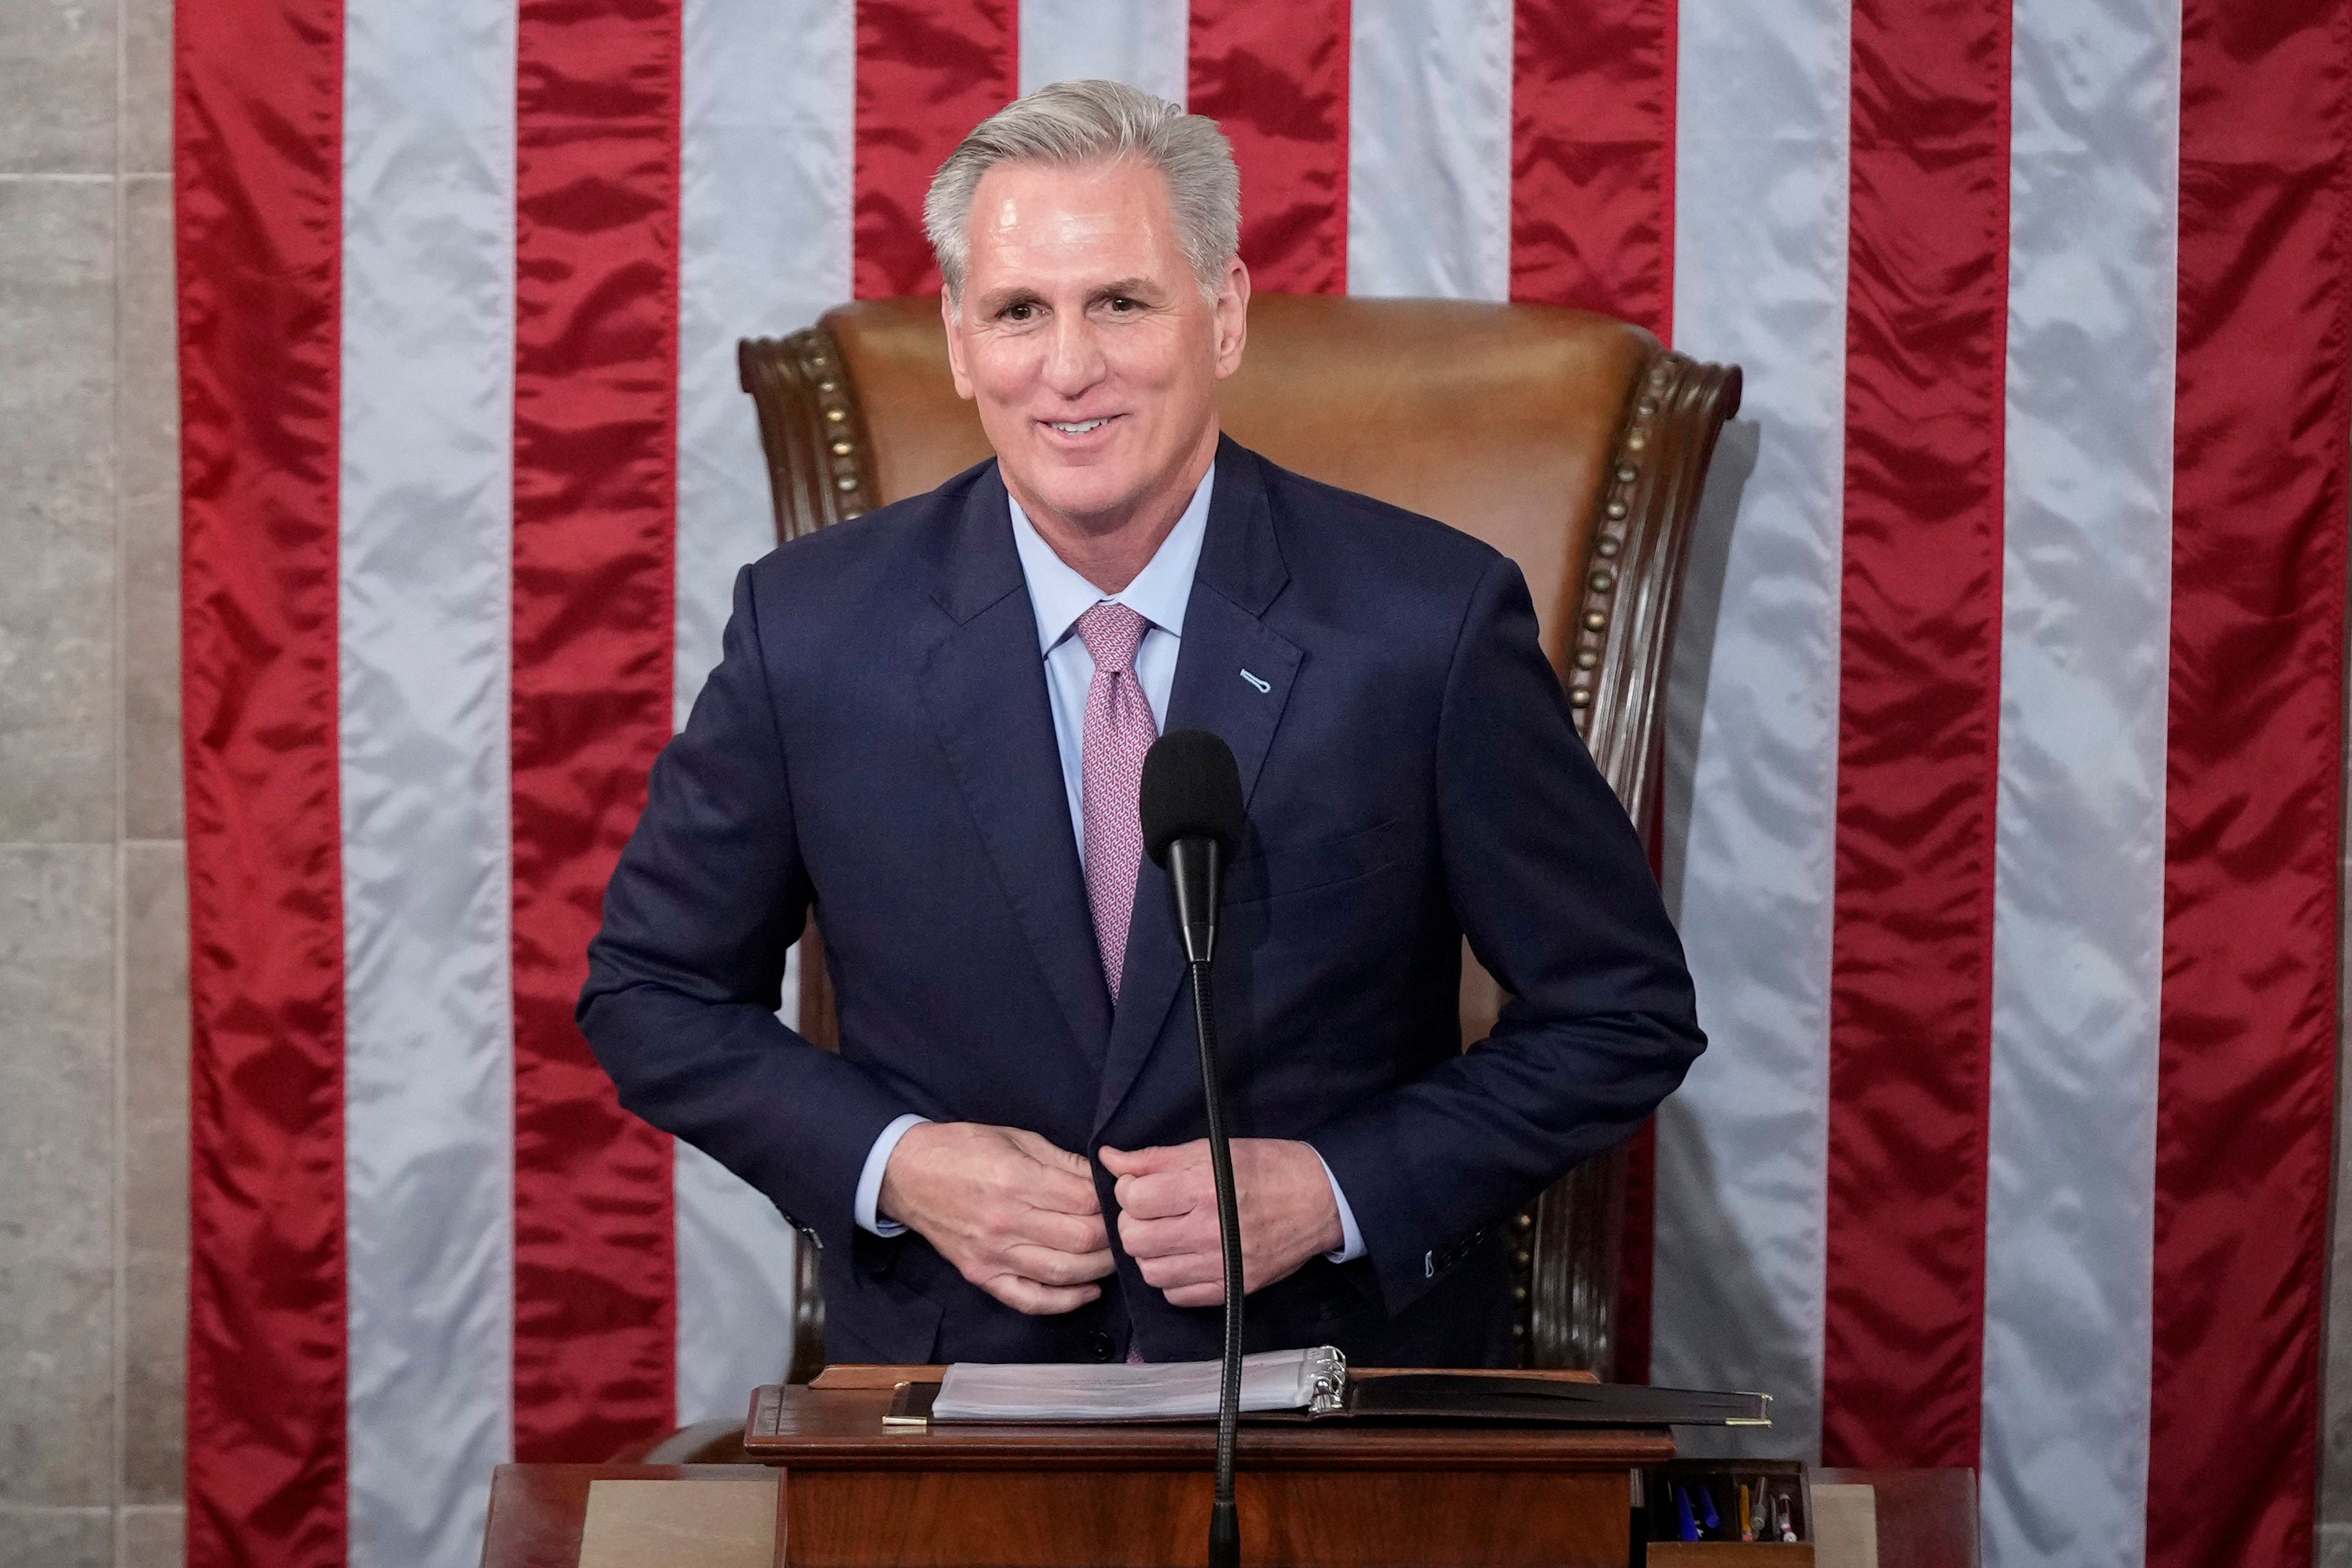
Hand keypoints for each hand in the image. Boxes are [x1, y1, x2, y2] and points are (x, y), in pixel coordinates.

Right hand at [879, 1122, 1113, 1314]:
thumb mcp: (1016, 1138)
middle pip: (1082, 1240)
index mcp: (1015, 1180)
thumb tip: (1104, 1177)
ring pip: (1064, 1273)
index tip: (1124, 1197)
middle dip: (1114, 1236)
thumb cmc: (961, 1148)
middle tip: (1128, 1228)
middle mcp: (1006, 1222)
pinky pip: (1031, 1300)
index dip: (1112, 1201)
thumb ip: (1063, 1161)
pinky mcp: (981, 1276)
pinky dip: (1065, 1301)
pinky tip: (1089, 1290)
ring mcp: (993, 1255)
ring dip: (1101, 1268)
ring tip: (1116, 1255)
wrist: (905, 1173)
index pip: (1084, 1200)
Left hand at [1098, 1139, 1343, 1307]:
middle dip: (1134, 1222)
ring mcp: (1222, 1265)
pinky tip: (1185, 1256)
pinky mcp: (1232, 1289)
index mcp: (1204, 1188)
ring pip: (1151, 1271)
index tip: (1141, 1185)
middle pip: (1135, 1239)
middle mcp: (1210, 1230)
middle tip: (1151, 1210)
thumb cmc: (1269, 1167)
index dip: (1129, 1189)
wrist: (1322, 1199)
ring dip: (1151, 1252)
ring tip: (1168, 1233)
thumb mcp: (1212, 1149)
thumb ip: (1156, 1158)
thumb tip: (1110, 1159)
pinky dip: (1172, 1278)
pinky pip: (1176, 1295)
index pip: (1134, 1198)